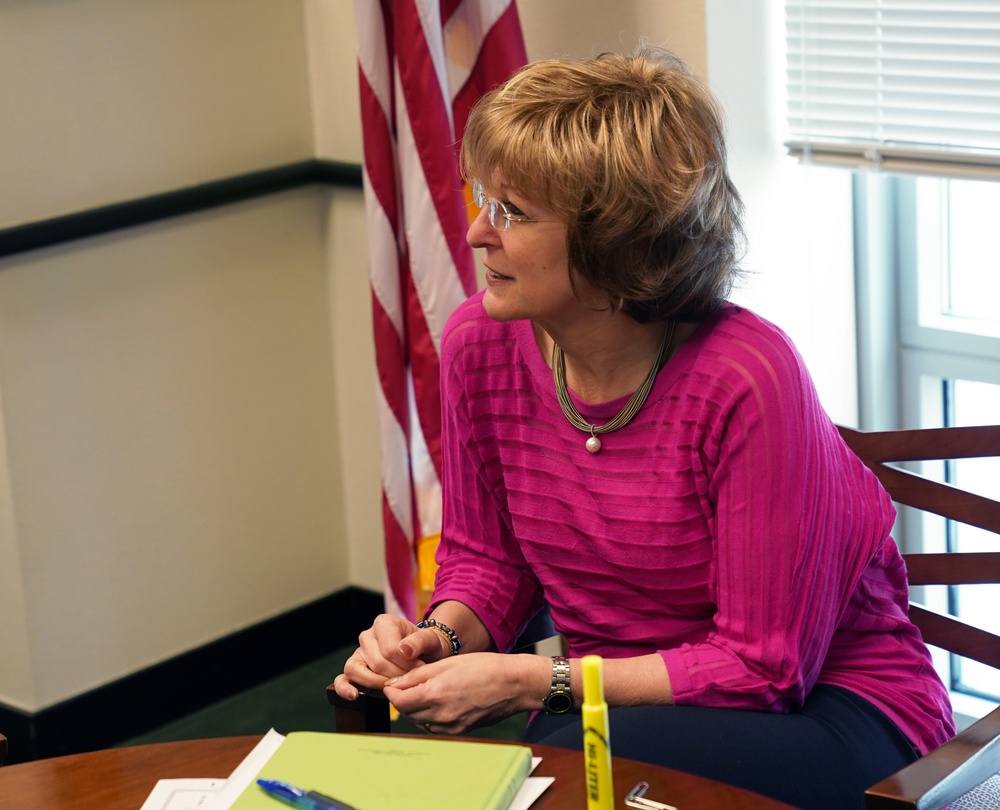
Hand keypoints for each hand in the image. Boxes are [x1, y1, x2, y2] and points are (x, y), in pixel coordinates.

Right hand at [332, 613, 452, 700]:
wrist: (424, 656)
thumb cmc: (426, 647)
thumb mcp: (431, 640)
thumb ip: (420, 641)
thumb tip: (404, 650)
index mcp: (384, 623)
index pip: (390, 649)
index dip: (406, 664)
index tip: (420, 669)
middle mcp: (367, 636)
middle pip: (376, 662)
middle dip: (396, 676)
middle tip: (410, 680)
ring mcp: (358, 654)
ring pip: (356, 670)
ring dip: (376, 683)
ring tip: (392, 688)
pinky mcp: (354, 670)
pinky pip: (341, 679)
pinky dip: (344, 688)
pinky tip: (354, 696)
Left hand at [384, 652, 546, 734]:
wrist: (514, 685)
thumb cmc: (484, 667)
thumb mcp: (447, 663)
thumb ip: (418, 674)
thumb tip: (395, 683)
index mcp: (436, 694)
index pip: (398, 701)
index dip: (391, 690)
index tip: (393, 681)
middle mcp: (441, 715)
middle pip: (406, 712)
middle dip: (402, 699)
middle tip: (406, 684)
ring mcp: (451, 726)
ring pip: (419, 721)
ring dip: (415, 708)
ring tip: (424, 691)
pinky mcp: (460, 731)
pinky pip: (434, 726)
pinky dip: (429, 716)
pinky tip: (438, 702)